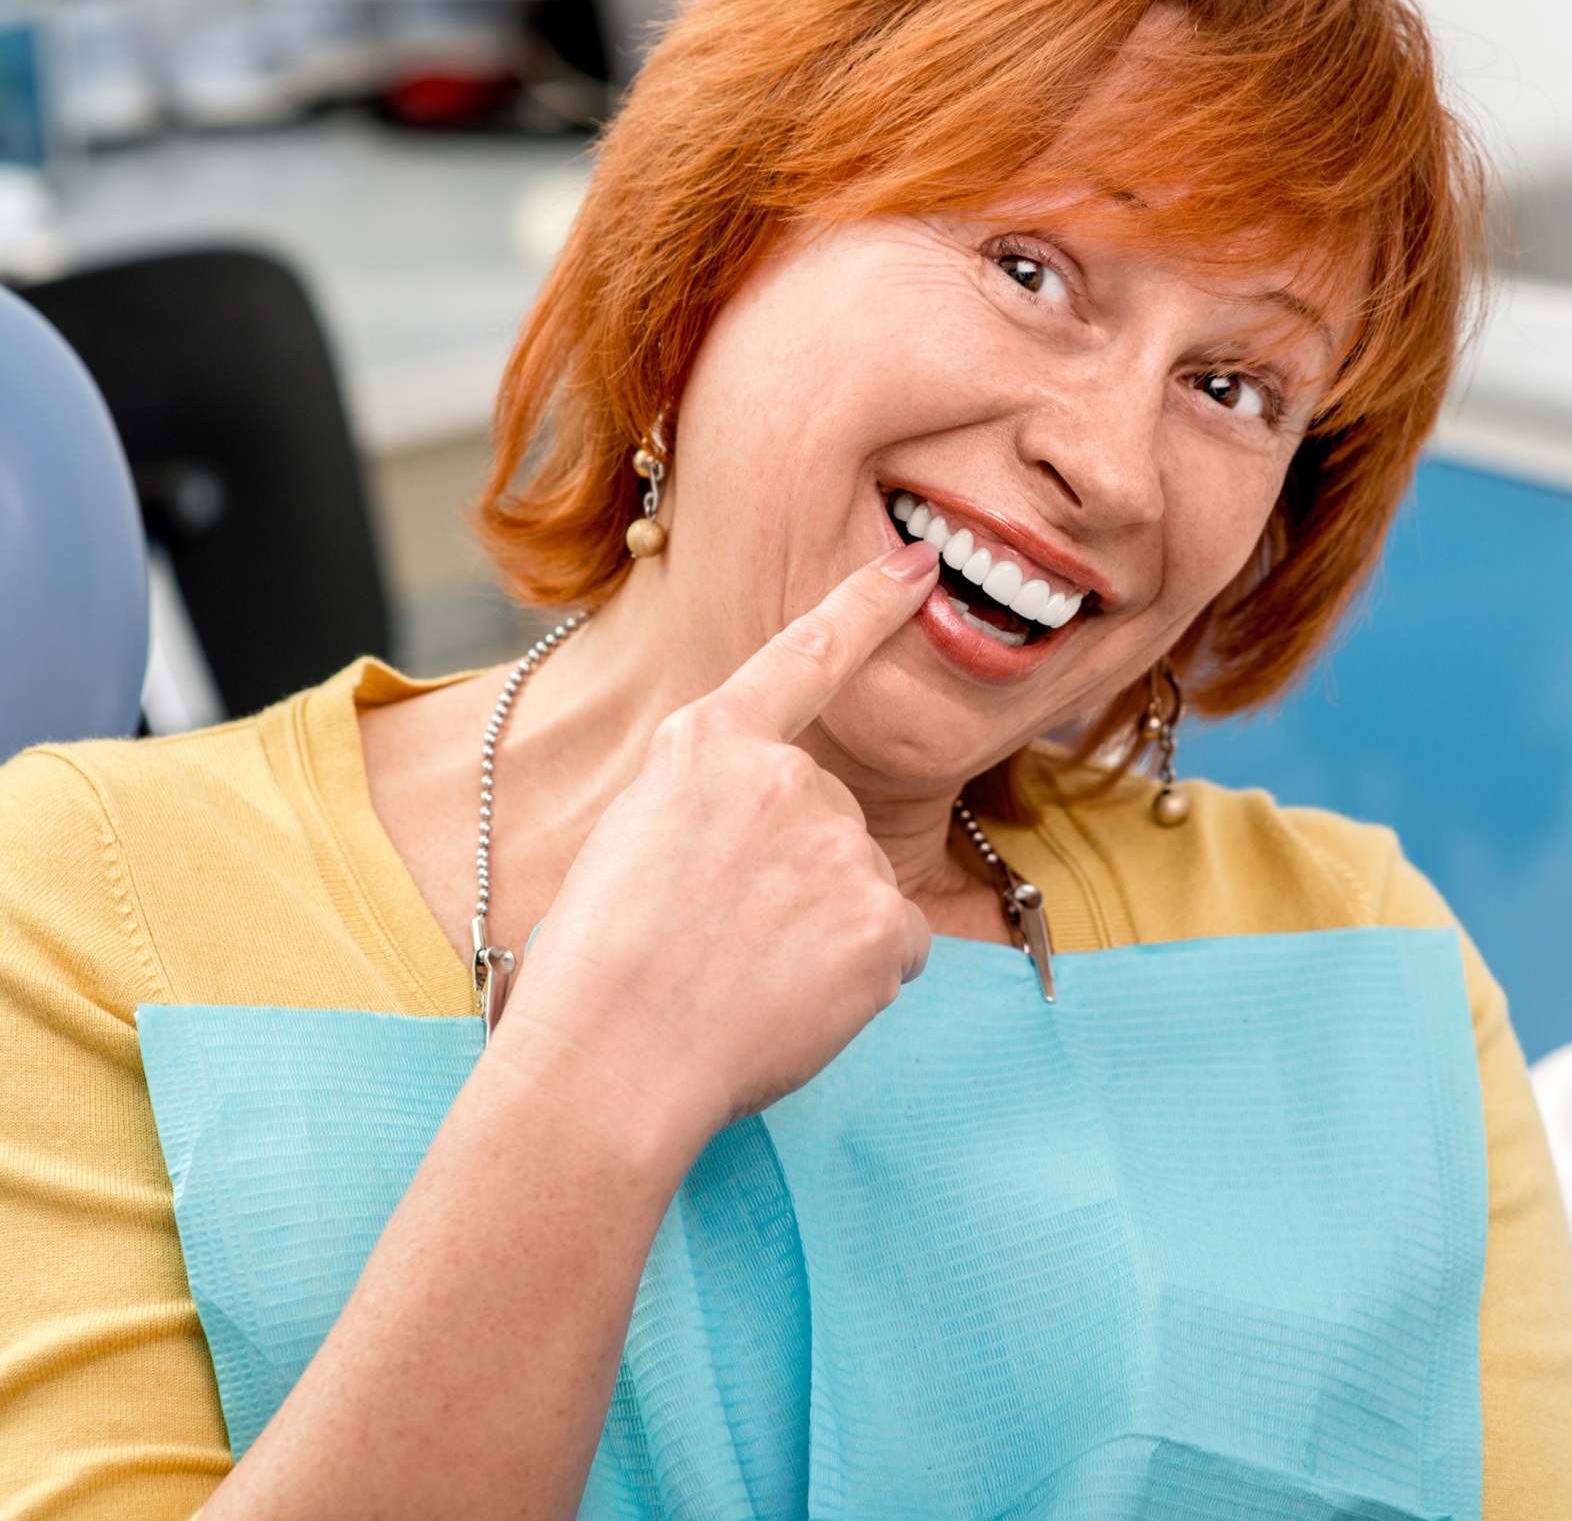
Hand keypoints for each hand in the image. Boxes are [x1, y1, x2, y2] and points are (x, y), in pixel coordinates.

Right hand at [495, 542, 940, 1140]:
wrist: (605, 1068)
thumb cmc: (590, 972)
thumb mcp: (629, 838)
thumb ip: (710, 806)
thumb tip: (762, 844)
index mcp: (708, 744)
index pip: (805, 656)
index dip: (867, 605)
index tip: (918, 567)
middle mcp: (784, 777)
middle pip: (826, 813)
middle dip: (793, 870)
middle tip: (718, 938)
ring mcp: (838, 846)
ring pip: (857, 883)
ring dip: (820, 927)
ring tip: (740, 978)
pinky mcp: (881, 920)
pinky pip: (894, 943)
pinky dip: (858, 978)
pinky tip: (792, 1003)